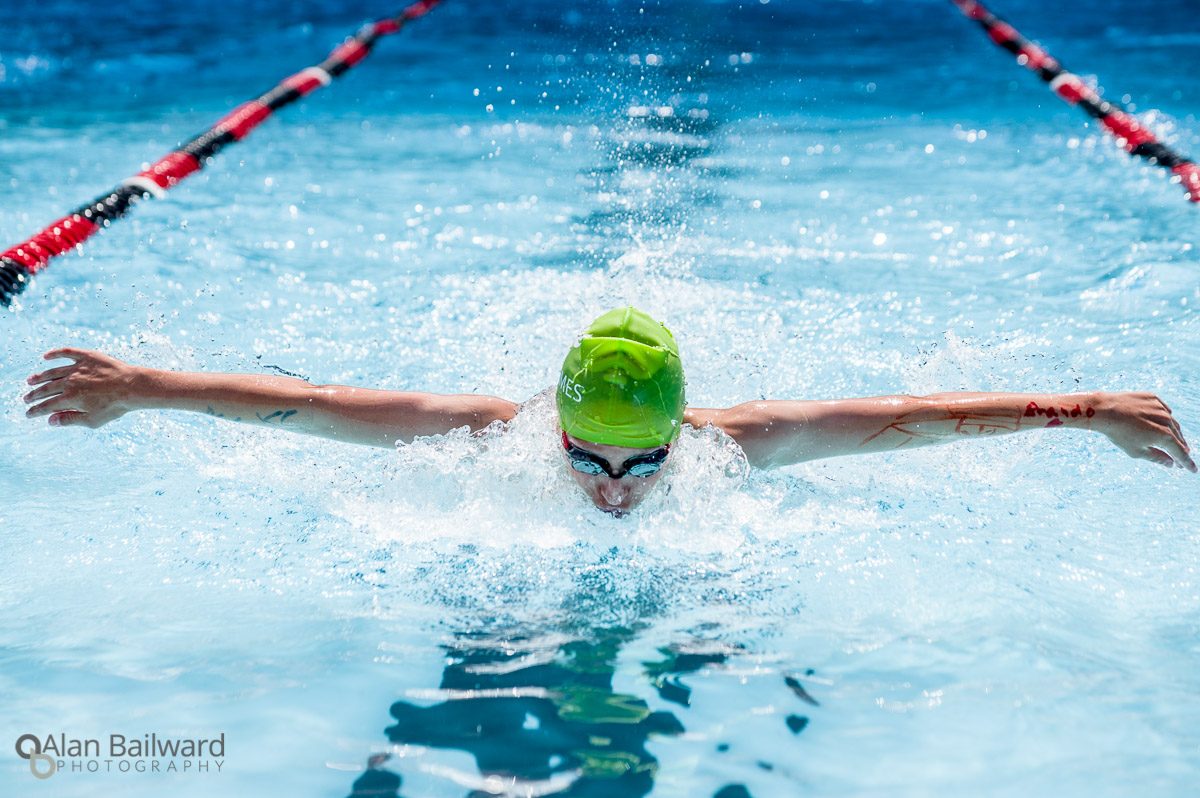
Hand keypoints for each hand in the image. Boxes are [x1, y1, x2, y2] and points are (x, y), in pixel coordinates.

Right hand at [24, 348, 144, 428]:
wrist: (133, 387)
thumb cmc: (115, 406)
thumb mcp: (93, 420)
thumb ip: (70, 419)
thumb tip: (50, 421)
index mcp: (70, 398)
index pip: (46, 406)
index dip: (35, 410)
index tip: (28, 414)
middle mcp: (70, 382)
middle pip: (46, 389)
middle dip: (34, 395)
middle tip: (26, 398)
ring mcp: (78, 368)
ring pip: (52, 371)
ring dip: (40, 377)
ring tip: (30, 380)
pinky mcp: (87, 356)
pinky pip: (67, 352)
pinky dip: (55, 354)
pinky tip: (46, 357)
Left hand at [1097, 391, 1195, 471]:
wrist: (1104, 410)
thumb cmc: (1118, 434)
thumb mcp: (1136, 451)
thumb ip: (1157, 458)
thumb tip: (1171, 464)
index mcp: (1165, 436)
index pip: (1180, 453)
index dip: (1187, 463)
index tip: (1192, 470)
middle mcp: (1167, 420)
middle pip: (1178, 438)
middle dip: (1180, 450)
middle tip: (1180, 459)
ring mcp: (1160, 408)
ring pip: (1172, 423)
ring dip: (1174, 433)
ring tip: (1173, 442)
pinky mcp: (1153, 398)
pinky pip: (1163, 409)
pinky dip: (1165, 418)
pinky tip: (1164, 423)